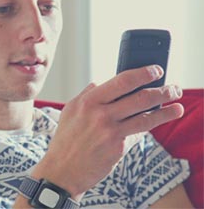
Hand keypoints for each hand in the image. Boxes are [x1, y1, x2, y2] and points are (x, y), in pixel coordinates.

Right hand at [32, 65, 183, 196]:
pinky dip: (147, 127)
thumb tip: (99, 82)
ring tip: (177, 106)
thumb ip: (86, 94)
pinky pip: (138, 134)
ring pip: (146, 117)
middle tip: (174, 89)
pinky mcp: (118, 148)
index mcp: (88, 101)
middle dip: (162, 91)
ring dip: (166, 111)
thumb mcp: (70, 111)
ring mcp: (111, 132)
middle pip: (140, 98)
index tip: (155, 71)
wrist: (62, 169)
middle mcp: (101, 115)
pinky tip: (156, 122)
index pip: (122, 81)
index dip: (143, 74)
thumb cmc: (66, 140)